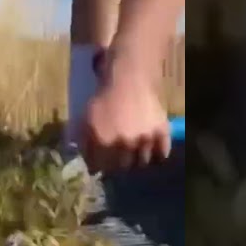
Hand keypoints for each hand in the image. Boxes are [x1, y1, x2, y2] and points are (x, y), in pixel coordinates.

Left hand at [81, 54, 171, 173]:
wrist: (128, 77)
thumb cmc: (104, 96)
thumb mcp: (86, 118)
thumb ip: (83, 140)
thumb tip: (83, 159)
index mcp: (103, 142)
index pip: (99, 167)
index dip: (98, 165)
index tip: (99, 162)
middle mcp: (124, 145)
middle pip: (121, 167)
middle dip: (117, 164)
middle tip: (117, 157)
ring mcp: (145, 139)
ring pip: (142, 162)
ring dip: (137, 160)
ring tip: (134, 153)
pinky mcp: (161, 131)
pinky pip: (162, 152)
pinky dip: (159, 153)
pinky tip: (153, 151)